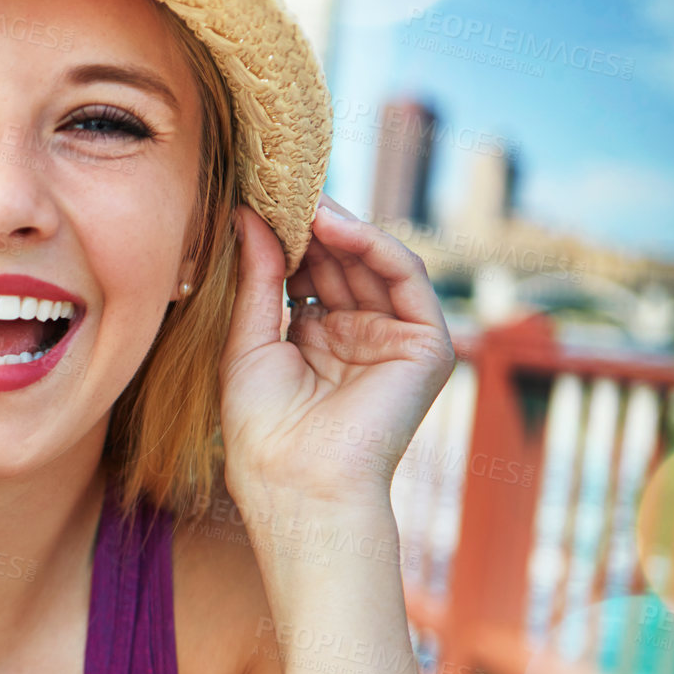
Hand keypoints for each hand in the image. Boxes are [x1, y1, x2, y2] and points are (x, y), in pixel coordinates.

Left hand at [218, 196, 456, 510]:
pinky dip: (376, 246)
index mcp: (317, 341)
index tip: (257, 203)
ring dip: (342, 229)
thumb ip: (256, 278)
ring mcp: (395, 341)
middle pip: (342, 264)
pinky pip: (408, 279)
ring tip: (304, 204)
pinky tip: (337, 228)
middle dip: (313, 229)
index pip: (309, 274)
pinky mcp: (428, 347)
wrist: (296, 482)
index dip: (287, 239)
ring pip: (375, 265)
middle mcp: (359, 337)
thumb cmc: (263, 430)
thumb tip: (246, 214)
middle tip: (280, 191)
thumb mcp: (249, 341)